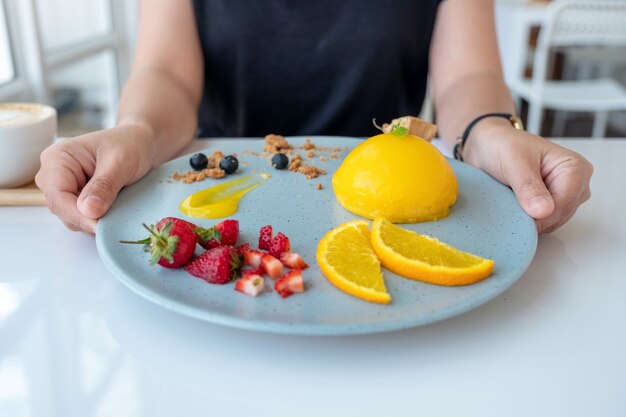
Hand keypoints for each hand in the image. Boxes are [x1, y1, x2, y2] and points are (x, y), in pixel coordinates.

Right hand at [35, 125, 154, 233]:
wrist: (140, 143)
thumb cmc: (130, 145)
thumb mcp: (121, 163)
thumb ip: (104, 186)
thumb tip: (87, 210)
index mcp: (58, 158)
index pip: (58, 196)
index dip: (78, 215)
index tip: (102, 227)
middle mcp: (53, 173)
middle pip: (61, 209)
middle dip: (87, 219)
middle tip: (115, 222)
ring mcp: (63, 187)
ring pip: (70, 217)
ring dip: (92, 220)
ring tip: (117, 212)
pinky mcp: (74, 197)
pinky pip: (80, 217)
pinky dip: (96, 220)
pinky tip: (113, 213)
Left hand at [463, 124, 592, 233]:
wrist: (489, 146)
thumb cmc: (503, 146)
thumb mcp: (514, 163)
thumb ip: (528, 187)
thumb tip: (544, 211)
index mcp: (575, 168)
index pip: (566, 203)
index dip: (542, 216)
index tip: (520, 219)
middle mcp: (575, 183)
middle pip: (560, 215)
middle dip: (536, 218)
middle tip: (510, 207)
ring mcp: (564, 195)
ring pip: (552, 222)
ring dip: (530, 219)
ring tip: (511, 202)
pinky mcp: (551, 204)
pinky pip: (543, 221)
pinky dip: (528, 219)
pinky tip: (514, 208)